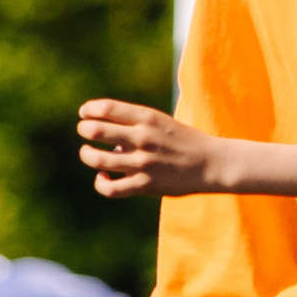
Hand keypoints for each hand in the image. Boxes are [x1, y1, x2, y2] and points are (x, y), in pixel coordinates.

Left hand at [77, 99, 232, 197]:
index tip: (84, 114)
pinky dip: (100, 183)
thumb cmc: (184, 141)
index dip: (88, 110)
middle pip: (96, 131)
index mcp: (148, 118)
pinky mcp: (146, 185)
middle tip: (85, 133)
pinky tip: (103, 178)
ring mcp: (143, 162)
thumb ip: (134, 124)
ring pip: (98, 160)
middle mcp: (143, 138)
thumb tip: (105, 133)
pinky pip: (111, 188)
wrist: (212, 163)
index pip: (106, 108)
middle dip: (85, 130)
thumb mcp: (161, 122)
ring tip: (89, 154)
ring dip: (87, 155)